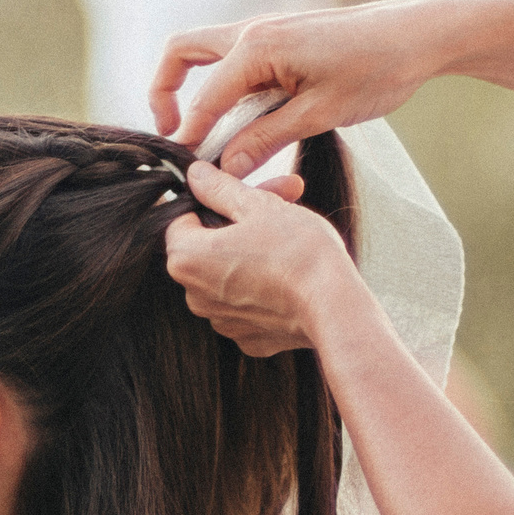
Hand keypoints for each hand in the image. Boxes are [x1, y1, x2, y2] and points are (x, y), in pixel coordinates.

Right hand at [150, 0, 439, 173]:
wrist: (418, 35)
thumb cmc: (376, 70)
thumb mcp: (321, 114)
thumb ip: (267, 139)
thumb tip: (226, 166)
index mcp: (258, 46)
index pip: (204, 98)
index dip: (191, 137)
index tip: (188, 172)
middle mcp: (253, 31)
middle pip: (182, 53)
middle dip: (165, 92)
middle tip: (174, 136)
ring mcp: (266, 30)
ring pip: (206, 54)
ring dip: (197, 90)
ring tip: (208, 137)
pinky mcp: (281, 38)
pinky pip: (235, 60)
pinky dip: (224, 87)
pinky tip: (244, 122)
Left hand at [164, 161, 360, 356]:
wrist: (335, 307)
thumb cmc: (297, 252)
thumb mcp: (258, 206)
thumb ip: (220, 188)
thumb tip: (196, 175)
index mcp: (186, 259)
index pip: (178, 220)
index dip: (208, 201)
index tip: (237, 195)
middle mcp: (194, 296)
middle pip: (203, 249)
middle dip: (233, 225)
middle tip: (273, 205)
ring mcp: (221, 321)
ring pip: (225, 276)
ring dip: (248, 254)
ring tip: (286, 238)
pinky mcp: (247, 338)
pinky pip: (245, 304)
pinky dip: (260, 287)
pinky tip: (288, 275)